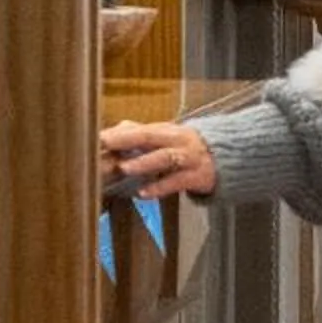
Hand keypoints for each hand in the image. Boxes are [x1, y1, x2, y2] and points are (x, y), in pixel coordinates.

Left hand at [100, 118, 217, 199]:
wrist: (226, 159)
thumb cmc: (187, 149)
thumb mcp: (166, 139)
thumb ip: (139, 136)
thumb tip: (110, 133)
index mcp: (166, 130)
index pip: (138, 129)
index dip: (117, 133)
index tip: (95, 137)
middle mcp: (176, 140)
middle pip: (150, 136)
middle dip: (126, 139)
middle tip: (104, 143)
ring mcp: (187, 157)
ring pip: (165, 157)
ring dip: (144, 162)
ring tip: (124, 167)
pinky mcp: (195, 176)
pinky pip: (176, 182)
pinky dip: (159, 187)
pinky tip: (143, 193)